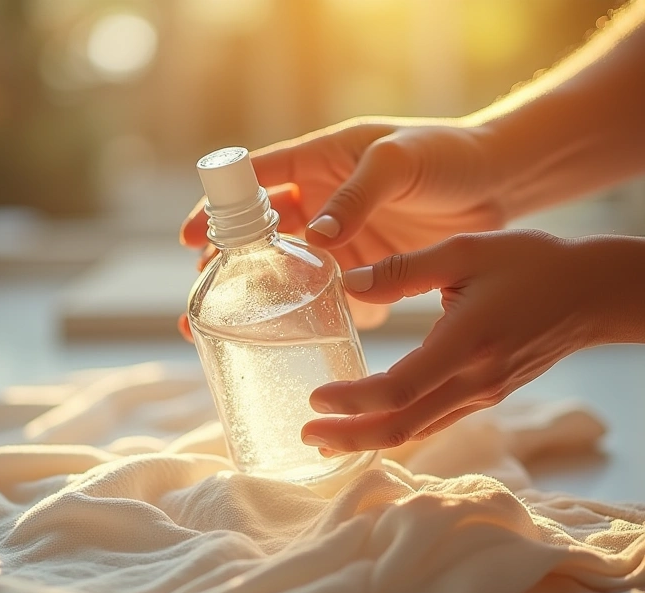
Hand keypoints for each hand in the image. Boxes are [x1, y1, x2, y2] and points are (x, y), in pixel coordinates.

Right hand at [179, 118, 505, 337]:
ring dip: (258, 304)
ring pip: (286, 274)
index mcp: (319, 162)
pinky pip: (328, 299)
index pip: (255, 183)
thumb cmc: (445, 153)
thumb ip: (357, 194)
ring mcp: (339, 242)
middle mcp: (320, 204)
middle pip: (258, 238)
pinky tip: (290, 345)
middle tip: (199, 305)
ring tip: (229, 335)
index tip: (189, 238)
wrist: (497, 183)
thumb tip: (316, 234)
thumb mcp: (398, 161)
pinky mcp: (364, 273)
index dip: (218, 209)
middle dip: (226, 270)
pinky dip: (310, 320)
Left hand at [302, 230, 644, 452]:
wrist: (591, 294)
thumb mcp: (466, 250)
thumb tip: (349, 283)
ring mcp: (481, 394)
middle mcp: (473, 380)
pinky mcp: (484, 396)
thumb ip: (405, 269)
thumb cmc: (532, 265)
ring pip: (417, 431)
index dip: (354, 400)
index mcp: (467, 341)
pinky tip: (371, 425)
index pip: (401, 387)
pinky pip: (432, 422)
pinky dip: (395, 428)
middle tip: (306, 434)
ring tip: (325, 438)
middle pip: (403, 426)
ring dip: (368, 439)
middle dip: (350, 436)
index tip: (316, 397)